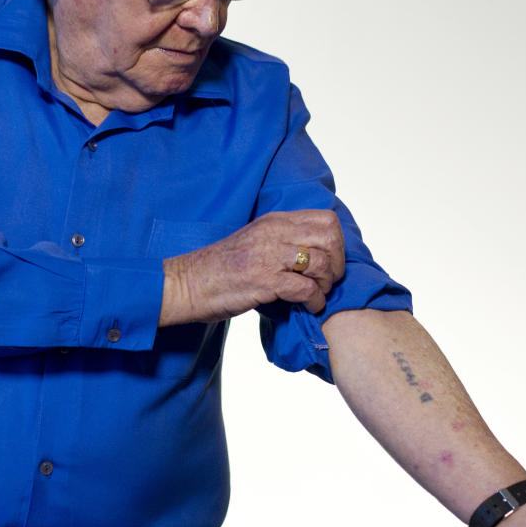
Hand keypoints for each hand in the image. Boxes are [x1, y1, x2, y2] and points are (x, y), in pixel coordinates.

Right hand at [160, 210, 344, 324]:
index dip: (337, 242)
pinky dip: (315, 301)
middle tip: (329, 280)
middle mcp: (274, 233)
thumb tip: (314, 252)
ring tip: (318, 295)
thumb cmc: (220, 268)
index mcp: (274, 221)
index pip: (325, 218)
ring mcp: (269, 256)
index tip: (331, 260)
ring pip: (321, 263)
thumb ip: (282, 240)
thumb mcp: (255, 241)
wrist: (187, 284)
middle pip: (330, 237)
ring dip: (326, 284)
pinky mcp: (264, 281)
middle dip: (338, 262)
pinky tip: (309, 308)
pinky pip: (306, 289)